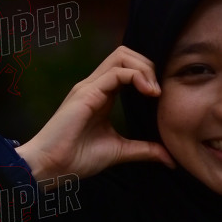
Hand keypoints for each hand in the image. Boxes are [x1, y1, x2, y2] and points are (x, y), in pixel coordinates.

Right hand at [16, 46, 175, 180]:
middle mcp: (95, 85)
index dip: (148, 74)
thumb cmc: (77, 159)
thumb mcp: (120, 152)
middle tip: (159, 91)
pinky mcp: (86, 93)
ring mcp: (89, 87)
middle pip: (125, 54)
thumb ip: (144, 150)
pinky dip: (136, 77)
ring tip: (155, 92)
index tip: (161, 97)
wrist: (51, 167)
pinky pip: (116, 73)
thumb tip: (170, 158)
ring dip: (144, 69)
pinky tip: (148, 93)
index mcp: (102, 94)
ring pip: (121, 56)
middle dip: (148, 66)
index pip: (127, 67)